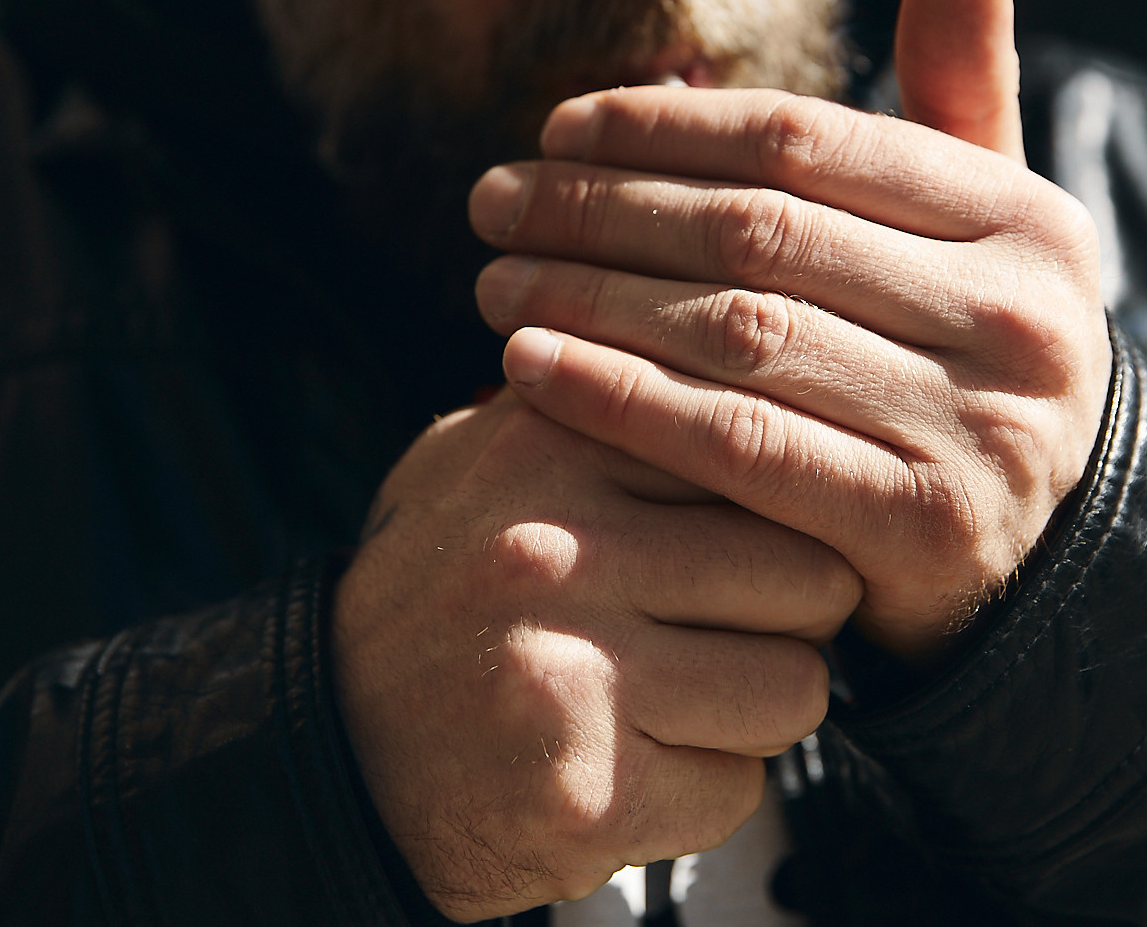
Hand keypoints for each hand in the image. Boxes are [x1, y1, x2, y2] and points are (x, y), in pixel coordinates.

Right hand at [333, 391, 861, 920]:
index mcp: (548, 447)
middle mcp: (555, 551)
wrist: (336, 753)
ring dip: (758, 710)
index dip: (781, 510)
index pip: (764, 456)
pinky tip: (636, 770)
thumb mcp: (482, 459)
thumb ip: (591, 398)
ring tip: (683, 702)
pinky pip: (738, 787)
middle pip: (810, 574)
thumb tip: (733, 354)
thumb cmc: (445, 594)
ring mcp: (568, 675)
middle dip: (798, 616)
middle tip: (736, 634)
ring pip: (795, 687)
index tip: (750, 541)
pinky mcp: (585, 790)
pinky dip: (705, 792)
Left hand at [466, 0, 1110, 656]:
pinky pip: (735, 446)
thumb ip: (961, 91)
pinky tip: (527, 365)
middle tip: (491, 199)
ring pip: (738, 333)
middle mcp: (1024, 321)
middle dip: (603, 209)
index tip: (555, 125)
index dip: (667, 126)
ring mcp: (981, 432)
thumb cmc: (967, 362)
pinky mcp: (920, 532)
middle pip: (761, 232)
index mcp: (1032, 221)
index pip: (807, 142)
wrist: (1036, 563)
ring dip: (590, 296)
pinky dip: (619, 399)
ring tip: (492, 276)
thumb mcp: (985, 228)